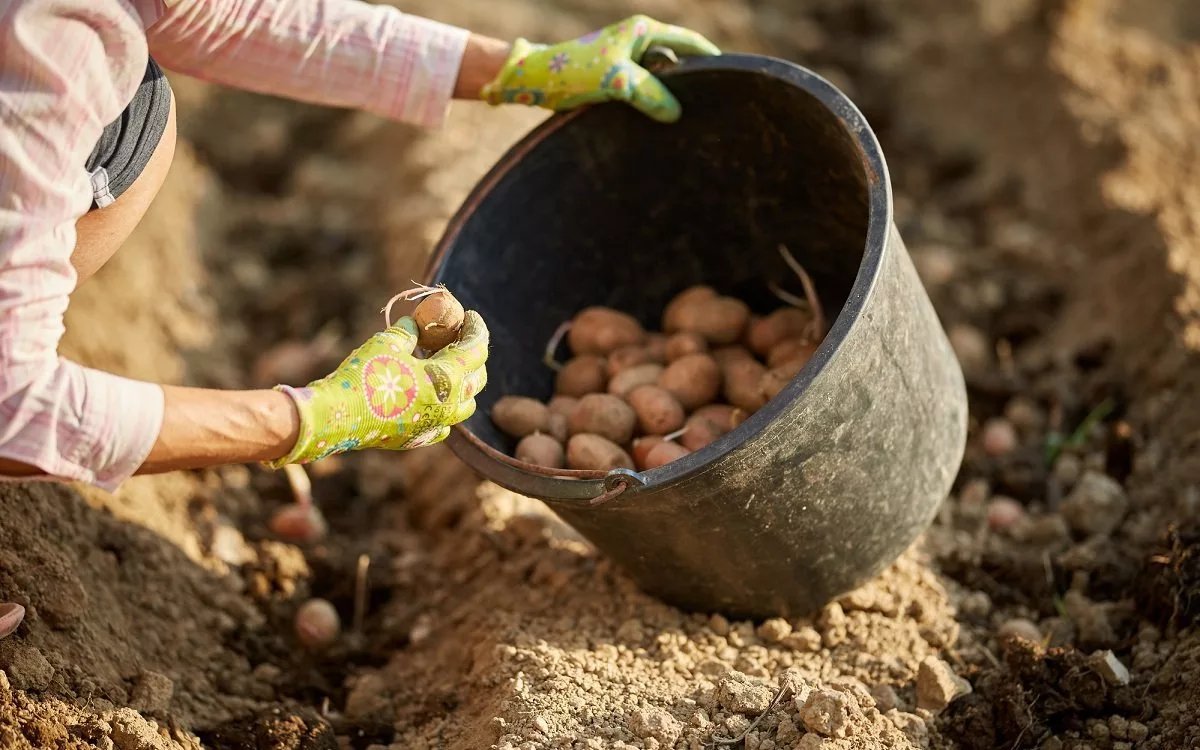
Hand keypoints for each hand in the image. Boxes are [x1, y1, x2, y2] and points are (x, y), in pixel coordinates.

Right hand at [267, 312, 487, 466]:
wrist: (336, 417)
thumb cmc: (364, 375)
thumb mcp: (388, 342)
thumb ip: (409, 331)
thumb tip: (416, 324)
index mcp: (446, 378)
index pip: (476, 349)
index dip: (476, 329)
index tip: (470, 316)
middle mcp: (448, 405)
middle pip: (477, 378)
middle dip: (474, 356)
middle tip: (460, 340)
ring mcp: (435, 425)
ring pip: (465, 405)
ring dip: (463, 384)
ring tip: (448, 368)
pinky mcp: (419, 439)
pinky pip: (444, 424)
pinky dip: (444, 408)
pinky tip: (430, 397)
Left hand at [480, 15, 718, 123]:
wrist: (536, 81)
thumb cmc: (574, 71)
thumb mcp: (617, 80)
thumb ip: (650, 94)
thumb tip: (676, 114)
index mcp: (642, 31)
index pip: (688, 42)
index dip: (709, 59)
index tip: (731, 76)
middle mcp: (637, 43)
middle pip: (677, 62)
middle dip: (693, 81)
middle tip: (715, 104)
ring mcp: (626, 63)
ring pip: (660, 81)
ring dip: (671, 97)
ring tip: (692, 119)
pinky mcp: (615, 83)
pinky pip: (644, 94)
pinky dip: (654, 106)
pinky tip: (662, 126)